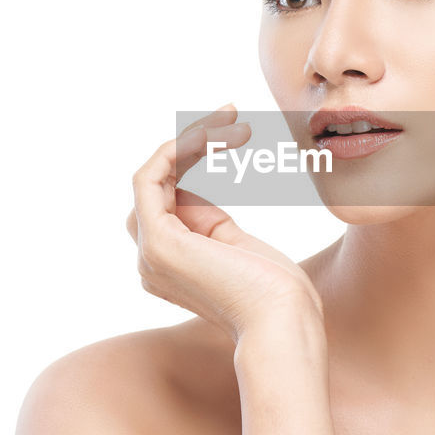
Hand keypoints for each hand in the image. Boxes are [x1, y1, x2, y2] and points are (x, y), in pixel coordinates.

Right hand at [127, 103, 322, 342]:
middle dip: (191, 144)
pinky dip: (174, 149)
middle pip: (156, 186)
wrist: (286, 320)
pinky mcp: (159, 243)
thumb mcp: (240, 247)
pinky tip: (207, 132)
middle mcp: (151, 261)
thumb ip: (213, 226)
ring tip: (229, 118)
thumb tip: (194, 195)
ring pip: (152, 177)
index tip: (236, 133)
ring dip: (188, 140)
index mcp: (171, 265)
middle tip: (232, 114)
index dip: (194, 159)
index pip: (168, 199)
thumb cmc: (278, 292)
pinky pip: (149, 179)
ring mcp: (150, 254)